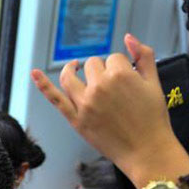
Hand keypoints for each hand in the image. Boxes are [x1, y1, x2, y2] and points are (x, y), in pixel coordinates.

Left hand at [31, 34, 182, 184]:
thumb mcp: (155, 83)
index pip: (113, 58)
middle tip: (114, 88)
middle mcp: (99, 86)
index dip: (121, 68)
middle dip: (102, 71)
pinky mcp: (76, 119)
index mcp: (120, 74)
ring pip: (71, 76)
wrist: (147, 151)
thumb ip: (143, 56)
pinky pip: (55, 99)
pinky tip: (34, 73)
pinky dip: (43, 85)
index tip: (128, 82)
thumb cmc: (153, 119)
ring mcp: (85, 103)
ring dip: (72, 69)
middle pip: (92, 65)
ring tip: (75, 67)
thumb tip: (128, 37)